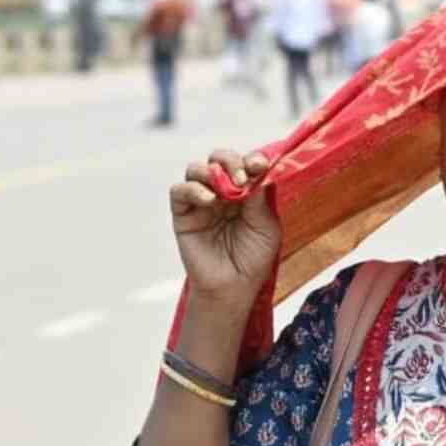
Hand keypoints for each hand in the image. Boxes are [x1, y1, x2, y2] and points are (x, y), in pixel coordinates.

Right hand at [169, 149, 278, 314]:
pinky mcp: (183, 214)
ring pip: (197, 169)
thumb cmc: (253, 258)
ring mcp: (202, 201)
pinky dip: (192, 188)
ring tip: (226, 188)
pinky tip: (208, 199)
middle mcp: (223, 191)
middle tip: (242, 176)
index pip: (246, 164)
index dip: (252, 159)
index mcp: (247, 191)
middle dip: (231, 161)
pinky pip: (179, 191)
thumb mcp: (266, 227)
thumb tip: (258, 171)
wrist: (233, 287)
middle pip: (220, 159)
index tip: (259, 165)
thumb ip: (260, 200)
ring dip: (211, 171)